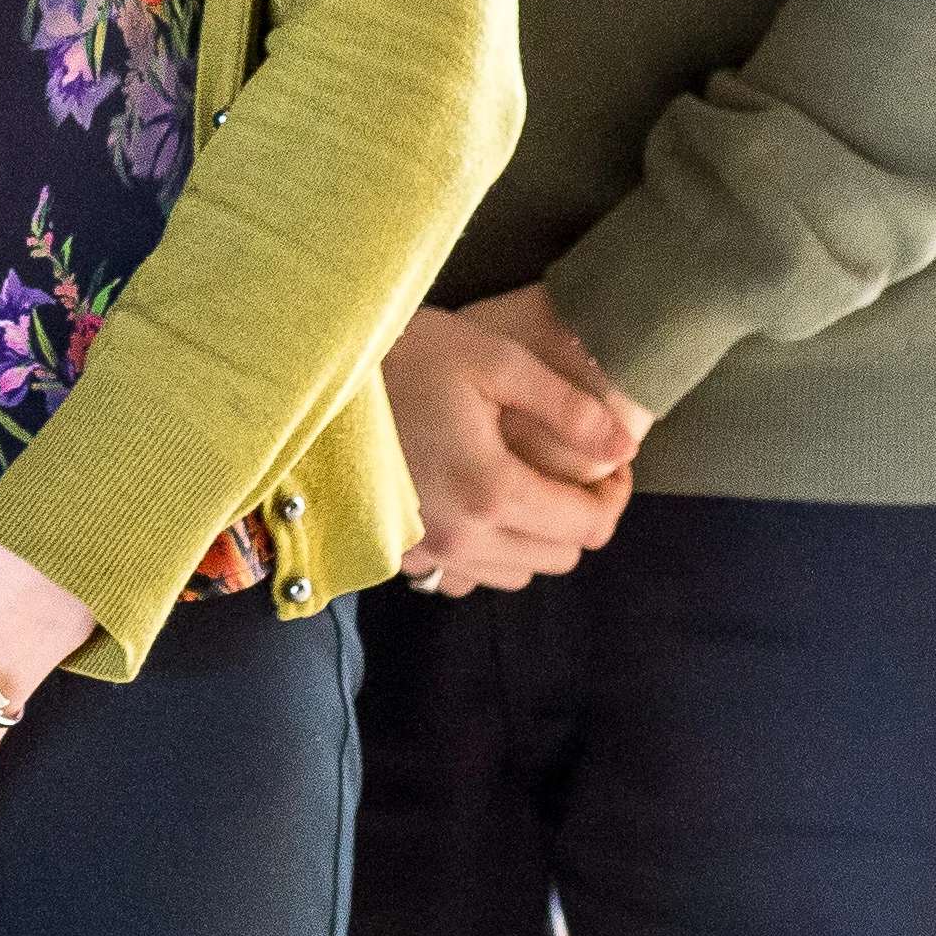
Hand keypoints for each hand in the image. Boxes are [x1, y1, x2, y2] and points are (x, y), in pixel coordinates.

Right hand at [383, 282, 648, 594]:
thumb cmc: (406, 356)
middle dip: (578, 517)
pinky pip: (462, 579)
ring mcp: (428, 550)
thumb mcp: (494, 360)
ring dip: (533, 540)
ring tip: (522, 490)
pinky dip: (483, 555)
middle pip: (558, 558)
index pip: (590, 526)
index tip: (610, 463)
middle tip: (570, 471)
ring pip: (515, 575)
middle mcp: (465, 536)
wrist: (310, 375)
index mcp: (495, 490)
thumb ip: (568, 408)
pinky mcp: (398, 550)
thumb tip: (625, 447)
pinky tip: (473, 513)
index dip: (614, 496)